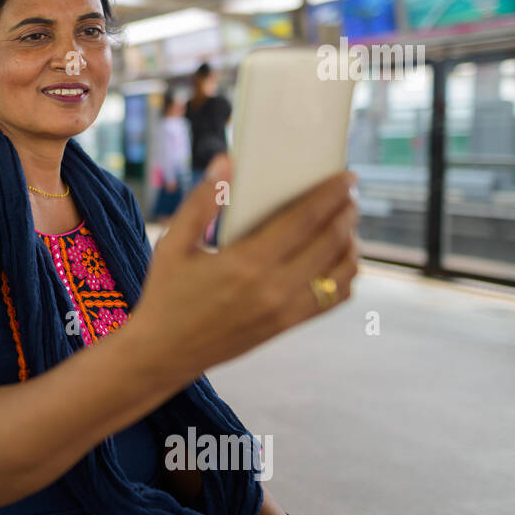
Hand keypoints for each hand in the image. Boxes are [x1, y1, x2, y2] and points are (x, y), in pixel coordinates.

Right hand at [126, 152, 359, 388]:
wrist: (164, 352)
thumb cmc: (165, 294)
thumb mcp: (172, 244)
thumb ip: (201, 202)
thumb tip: (226, 161)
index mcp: (246, 264)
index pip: (305, 221)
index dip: (331, 195)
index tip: (348, 176)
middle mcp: (273, 289)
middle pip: (331, 242)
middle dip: (347, 212)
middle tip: (349, 193)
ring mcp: (285, 311)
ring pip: (341, 272)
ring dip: (350, 243)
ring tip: (345, 224)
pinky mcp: (287, 326)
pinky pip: (333, 298)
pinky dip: (345, 275)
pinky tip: (337, 259)